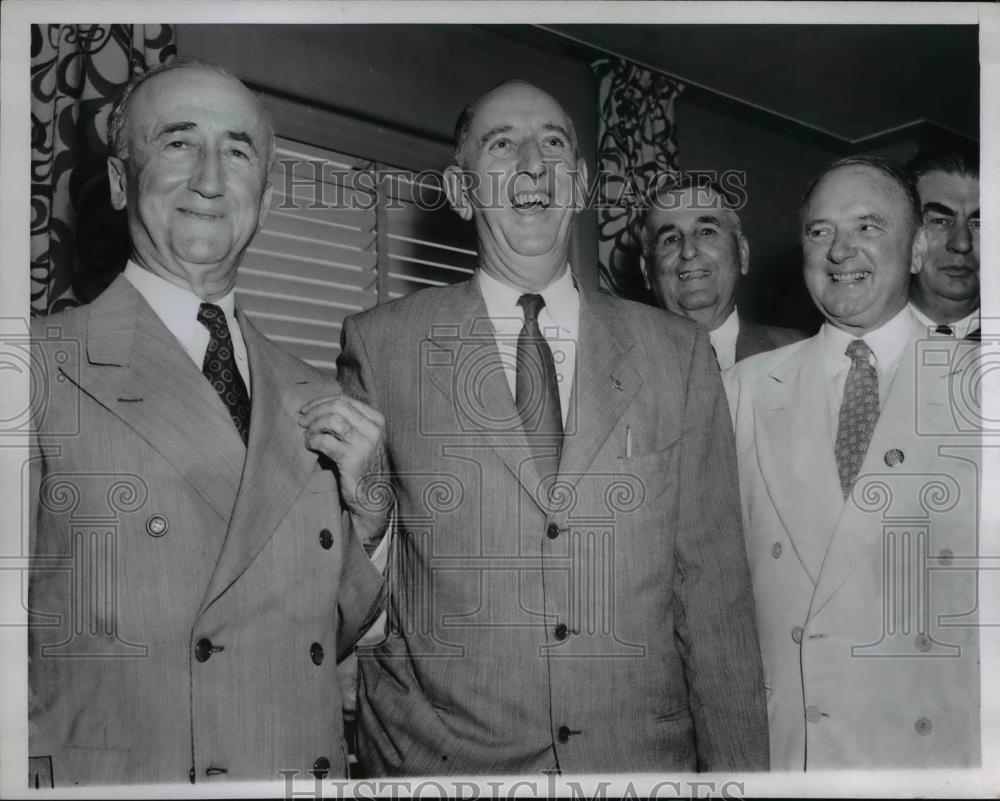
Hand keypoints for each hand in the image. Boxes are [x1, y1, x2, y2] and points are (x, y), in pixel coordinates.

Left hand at [298, 394, 389, 544]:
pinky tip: (309, 446)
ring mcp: (365, 443)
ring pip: (332, 420)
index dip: (321, 402)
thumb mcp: (362, 440)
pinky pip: (326, 441)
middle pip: (338, 406)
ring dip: (314, 425)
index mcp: (377, 421)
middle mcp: (374, 429)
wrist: (372, 498)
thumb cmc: (363, 467)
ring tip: (307, 435)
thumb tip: (317, 408)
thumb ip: (349, 423)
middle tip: (301, 420)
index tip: (306, 409)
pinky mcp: (353, 458)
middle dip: (315, 411)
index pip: (345, 400)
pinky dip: (313, 441)